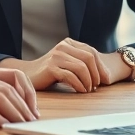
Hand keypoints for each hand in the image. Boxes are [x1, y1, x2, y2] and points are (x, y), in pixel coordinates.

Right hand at [0, 38, 114, 92]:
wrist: (28, 75)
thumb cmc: (51, 72)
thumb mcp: (67, 63)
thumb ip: (82, 63)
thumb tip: (105, 74)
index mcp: (68, 43)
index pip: (91, 52)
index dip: (101, 66)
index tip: (106, 80)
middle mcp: (63, 46)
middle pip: (89, 58)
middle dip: (97, 74)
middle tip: (97, 86)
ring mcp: (56, 56)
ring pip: (81, 67)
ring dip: (89, 81)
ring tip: (88, 90)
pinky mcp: (51, 67)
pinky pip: (71, 76)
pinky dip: (79, 85)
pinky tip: (81, 91)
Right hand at [0, 64, 39, 126]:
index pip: (11, 75)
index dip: (26, 90)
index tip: (30, 105)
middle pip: (11, 87)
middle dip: (26, 104)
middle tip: (32, 119)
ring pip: (4, 98)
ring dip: (18, 113)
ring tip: (24, 125)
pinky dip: (2, 120)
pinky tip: (7, 128)